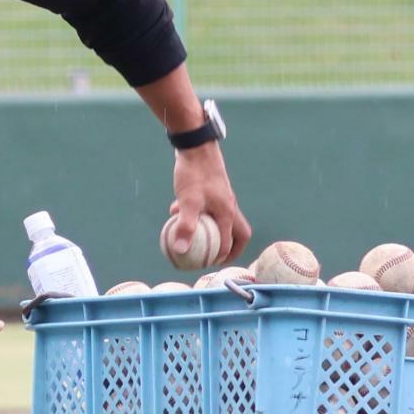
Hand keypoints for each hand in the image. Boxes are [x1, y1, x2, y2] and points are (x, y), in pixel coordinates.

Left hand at [171, 145, 250, 263]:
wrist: (196, 147)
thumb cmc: (194, 174)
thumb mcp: (187, 202)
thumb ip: (186, 226)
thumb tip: (181, 250)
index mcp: (228, 213)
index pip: (230, 243)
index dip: (219, 258)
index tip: (205, 266)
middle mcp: (230, 206)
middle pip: (237, 233)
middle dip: (228, 248)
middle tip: (214, 257)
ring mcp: (222, 197)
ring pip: (221, 219)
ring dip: (211, 229)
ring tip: (195, 238)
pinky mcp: (213, 189)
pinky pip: (208, 207)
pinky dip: (197, 213)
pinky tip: (176, 211)